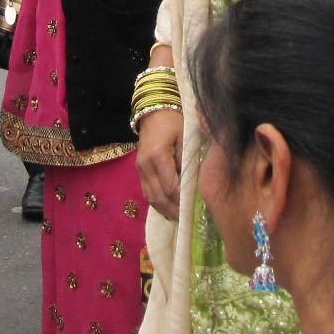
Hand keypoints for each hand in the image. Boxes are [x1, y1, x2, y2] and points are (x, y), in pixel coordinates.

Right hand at [137, 108, 183, 222]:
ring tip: (178, 219)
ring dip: (164, 210)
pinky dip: (157, 202)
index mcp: (157, 156)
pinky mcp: (140, 170)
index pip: (170, 186)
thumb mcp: (185, 136)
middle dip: (173, 210)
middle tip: (187, 221)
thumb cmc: (173, 121)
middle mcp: (145, 165)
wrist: (154, 112)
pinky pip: (147, 191)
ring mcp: (140, 168)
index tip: (194, 209)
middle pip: (158, 196)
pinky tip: (168, 209)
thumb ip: (188, 160)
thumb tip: (193, 184)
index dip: (181, 200)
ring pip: (150, 197)